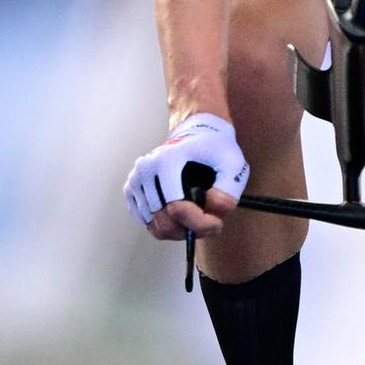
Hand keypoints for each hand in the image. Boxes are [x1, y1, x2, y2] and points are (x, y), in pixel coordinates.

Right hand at [124, 112, 246, 240]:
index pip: (177, 208)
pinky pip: (148, 224)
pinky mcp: (131, 191)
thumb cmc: (215, 150)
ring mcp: (135, 181)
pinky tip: (184, 214)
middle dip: (192, 228)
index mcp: (167, 160)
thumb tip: (212, 210)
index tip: (217, 221)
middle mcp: (145, 170)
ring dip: (180, 229)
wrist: (196, 135)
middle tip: (210, 221)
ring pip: (156, 227)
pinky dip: (168, 226)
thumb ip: (228, 189)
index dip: (200, 222)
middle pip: (165, 222)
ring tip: (199, 215)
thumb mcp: (234, 163)